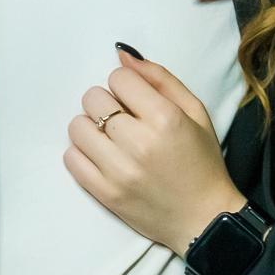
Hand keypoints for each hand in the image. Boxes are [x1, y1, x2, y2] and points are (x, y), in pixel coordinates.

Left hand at [66, 51, 244, 254]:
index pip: (118, 78)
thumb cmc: (202, 163)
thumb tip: (122, 55)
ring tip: (112, 139)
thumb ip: (160, 79)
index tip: (136, 100)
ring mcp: (119, 171)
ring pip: (77, 127)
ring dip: (91, 127)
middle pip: (93, 98)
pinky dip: (82, 153)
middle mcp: (140, 143)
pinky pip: (71, 158)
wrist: (204, 219)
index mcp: (166, 119)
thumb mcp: (196, 112)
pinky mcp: (105, 193)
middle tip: (124, 120)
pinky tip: (103, 157)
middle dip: (107, 103)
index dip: (125, 85)